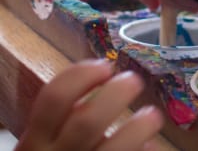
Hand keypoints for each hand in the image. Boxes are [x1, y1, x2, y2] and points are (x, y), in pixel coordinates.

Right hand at [15, 60, 161, 150]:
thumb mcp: (46, 144)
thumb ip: (63, 120)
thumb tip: (95, 84)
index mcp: (35, 143)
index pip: (54, 98)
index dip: (81, 75)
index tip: (105, 66)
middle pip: (88, 119)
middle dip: (118, 93)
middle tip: (134, 82)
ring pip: (117, 146)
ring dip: (141, 125)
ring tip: (152, 116)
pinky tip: (149, 148)